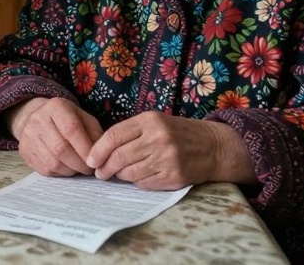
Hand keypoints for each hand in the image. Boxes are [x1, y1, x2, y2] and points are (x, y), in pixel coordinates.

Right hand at [7, 97, 102, 176]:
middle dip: (79, 163)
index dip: (85, 149)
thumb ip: (95, 134)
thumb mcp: (83, 119)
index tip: (96, 160)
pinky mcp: (24, 151)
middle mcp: (38, 119)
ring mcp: (28, 136)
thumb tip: (102, 156)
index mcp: (56, 107)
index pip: (71, 130)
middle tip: (89, 169)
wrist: (36, 118)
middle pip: (60, 148)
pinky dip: (60, 173)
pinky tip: (66, 168)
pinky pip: (45, 169)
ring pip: (53, 162)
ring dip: (70, 170)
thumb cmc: (66, 120)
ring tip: (79, 168)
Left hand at [86, 111, 255, 189]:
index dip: (97, 150)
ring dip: (119, 176)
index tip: (89, 160)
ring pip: (129, 172)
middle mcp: (158, 138)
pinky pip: (144, 183)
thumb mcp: (155, 122)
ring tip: (118, 174)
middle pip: (119, 156)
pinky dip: (137, 182)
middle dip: (104, 167)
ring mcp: (167, 159)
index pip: (114, 136)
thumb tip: (100, 151)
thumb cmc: (177, 133)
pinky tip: (140, 176)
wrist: (214, 147)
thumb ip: (130, 132)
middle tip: (99, 173)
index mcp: (150, 121)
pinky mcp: (174, 177)